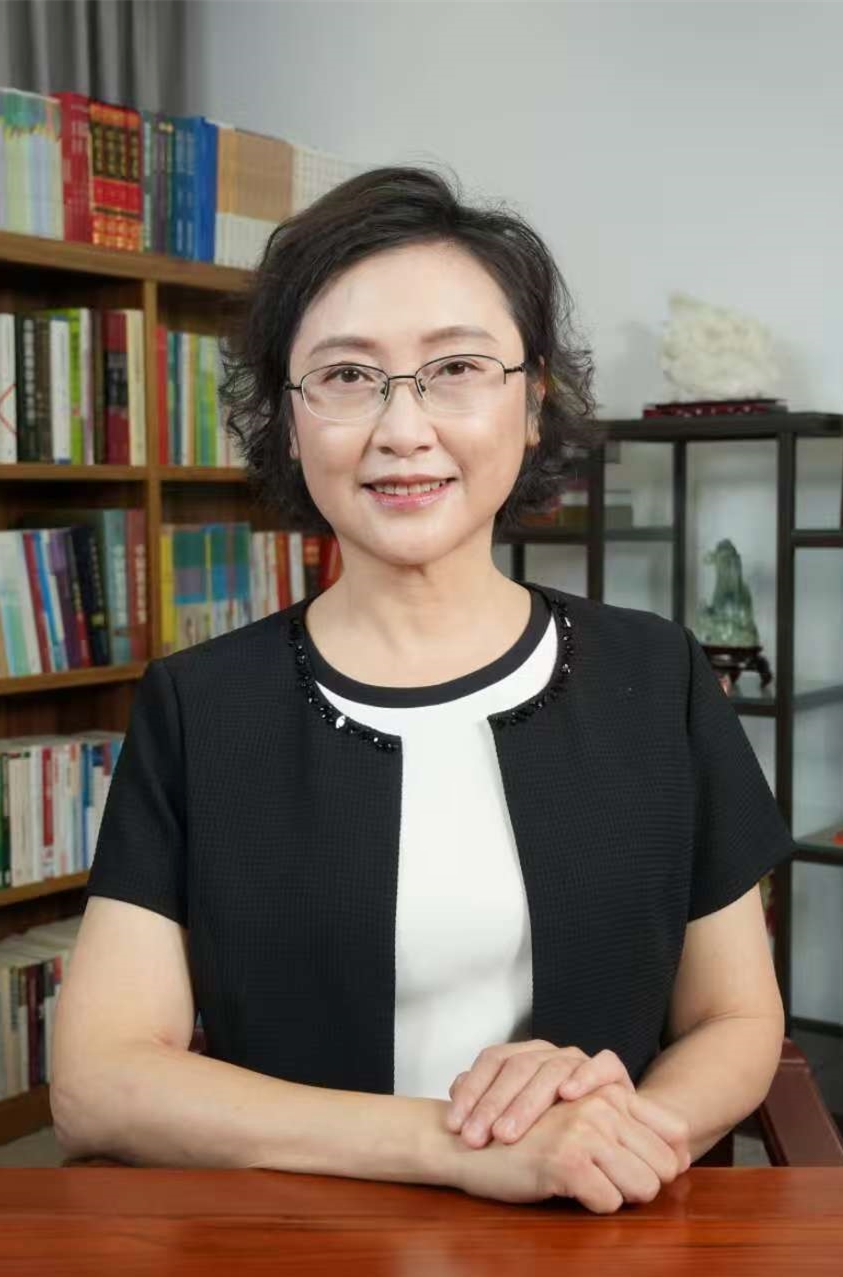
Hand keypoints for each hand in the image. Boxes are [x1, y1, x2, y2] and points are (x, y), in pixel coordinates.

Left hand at [446, 1040, 633, 1147]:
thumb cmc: (553, 1125)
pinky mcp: (612, 1073)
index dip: (472, 1091)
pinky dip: (585, 1077)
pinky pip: (602, 1065)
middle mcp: (549, 1053)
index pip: (492, 1061)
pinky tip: (567, 1095)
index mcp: (523, 1056)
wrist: (607, 1126)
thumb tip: (454, 1088)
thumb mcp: (514, 1116)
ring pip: (551, 1069)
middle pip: (517, 1067)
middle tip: (475, 1138)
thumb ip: (485, 1099)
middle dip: (492, 1104)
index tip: (455, 1126)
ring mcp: (579, 1061)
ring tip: (506, 1134)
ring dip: (526, 1102)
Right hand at [448, 1082, 688, 1211]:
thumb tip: (686, 1155)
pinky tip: (561, 1187)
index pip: (675, 1133)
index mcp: (609, 1091)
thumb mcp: (581, 1121)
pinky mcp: (567, 1158)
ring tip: (578, 1182)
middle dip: (641, 1184)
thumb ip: (628, 1128)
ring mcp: (586, 1129)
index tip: (641, 1173)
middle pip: (664, 1167)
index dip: (665, 1163)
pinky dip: (591, 1205)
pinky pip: (608, 1202)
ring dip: (616, 1195)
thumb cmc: (524, 1137)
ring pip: (642, 1187)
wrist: (465, 1142)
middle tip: (600, 1181)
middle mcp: (602, 1104)